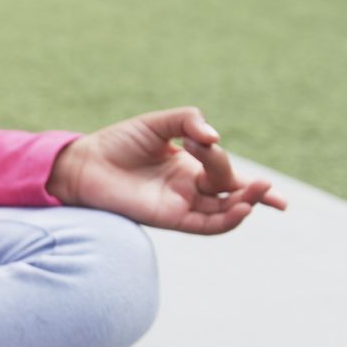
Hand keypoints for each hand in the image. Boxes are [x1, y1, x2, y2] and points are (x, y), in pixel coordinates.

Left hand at [45, 107, 287, 234]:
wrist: (84, 163)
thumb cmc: (117, 143)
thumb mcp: (157, 124)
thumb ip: (188, 121)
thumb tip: (214, 137)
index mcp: (190, 165)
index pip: (227, 172)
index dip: (242, 173)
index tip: (237, 162)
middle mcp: (189, 187)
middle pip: (230, 190)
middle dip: (249, 186)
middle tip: (254, 179)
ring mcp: (181, 203)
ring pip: (224, 211)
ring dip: (247, 204)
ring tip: (261, 192)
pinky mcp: (170, 217)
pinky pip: (206, 225)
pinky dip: (226, 220)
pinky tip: (243, 209)